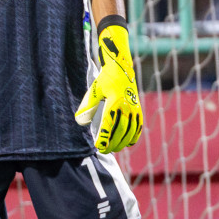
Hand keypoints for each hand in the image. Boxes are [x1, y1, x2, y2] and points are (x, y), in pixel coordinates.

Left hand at [75, 19, 143, 153]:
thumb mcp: (94, 90)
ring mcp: (134, 108)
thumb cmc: (105, 79)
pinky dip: (134, 136)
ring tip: (114, 149)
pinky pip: (138, 126)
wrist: (121, 68)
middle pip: (120, 131)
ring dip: (122, 142)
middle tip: (104, 151)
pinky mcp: (138, 109)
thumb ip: (87, 106)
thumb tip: (79, 121)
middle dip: (112, 143)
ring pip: (130, 130)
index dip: (104, 137)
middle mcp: (126, 106)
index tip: (98, 147)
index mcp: (114, 102)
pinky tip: (128, 143)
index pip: (108, 124)